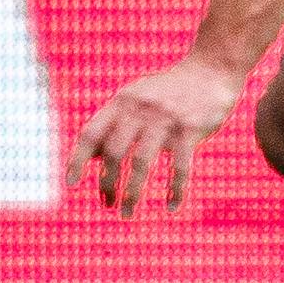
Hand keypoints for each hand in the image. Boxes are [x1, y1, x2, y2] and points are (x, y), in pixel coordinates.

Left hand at [65, 55, 244, 217]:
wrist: (212, 70)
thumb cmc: (170, 90)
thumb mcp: (136, 99)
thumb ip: (113, 124)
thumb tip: (88, 158)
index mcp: (123, 102)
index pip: (91, 133)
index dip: (77, 159)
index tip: (71, 184)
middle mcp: (140, 109)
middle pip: (113, 152)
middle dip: (107, 183)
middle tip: (109, 204)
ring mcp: (166, 118)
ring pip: (141, 163)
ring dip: (132, 193)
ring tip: (127, 213)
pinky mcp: (190, 128)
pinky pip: (180, 166)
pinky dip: (175, 190)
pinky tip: (172, 206)